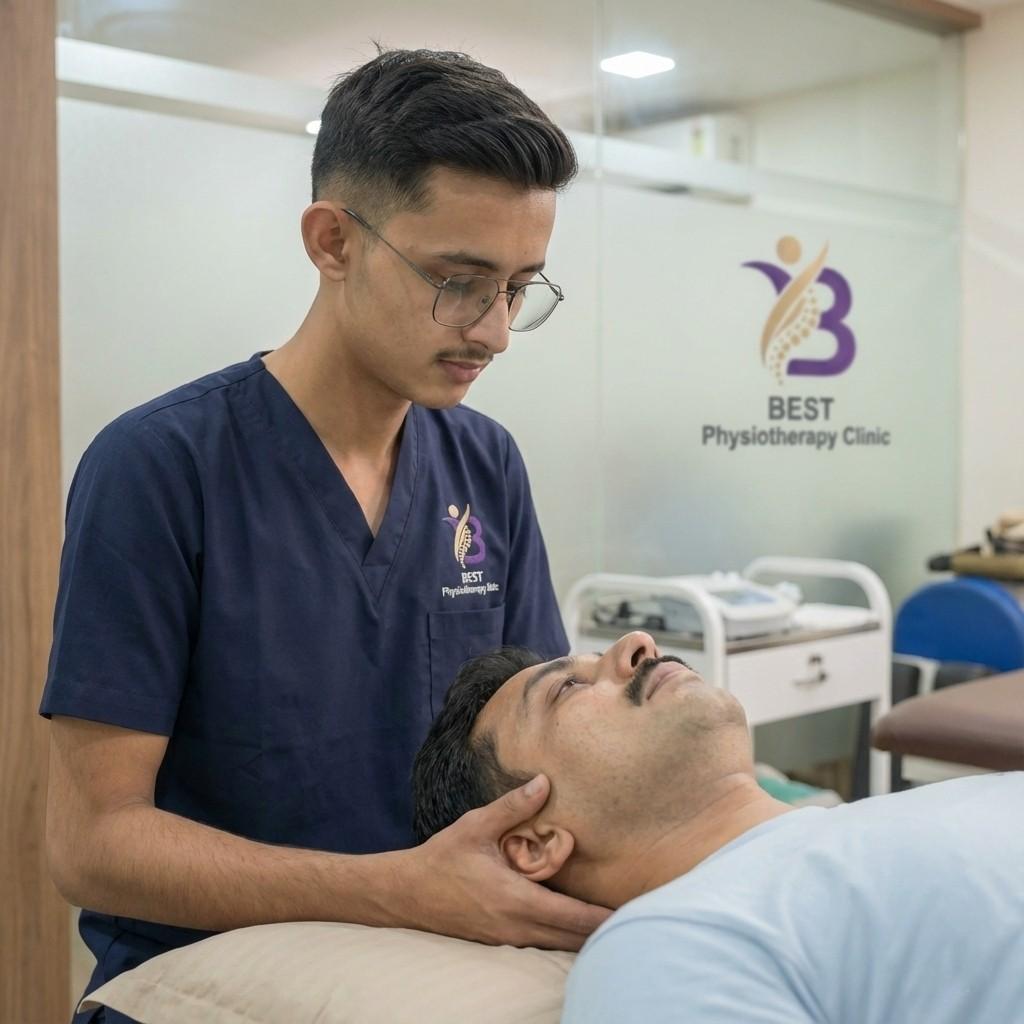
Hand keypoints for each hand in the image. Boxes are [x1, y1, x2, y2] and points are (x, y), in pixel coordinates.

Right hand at [397, 774, 610, 950]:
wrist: (405, 894)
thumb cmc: (442, 858)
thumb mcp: (476, 825)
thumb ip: (513, 806)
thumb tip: (544, 782)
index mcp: (514, 899)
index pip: (570, 916)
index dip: (602, 918)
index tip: (631, 915)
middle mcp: (514, 925)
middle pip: (570, 939)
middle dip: (601, 931)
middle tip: (635, 920)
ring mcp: (506, 937)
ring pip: (556, 944)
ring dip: (582, 935)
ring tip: (612, 922)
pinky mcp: (499, 939)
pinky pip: (540, 941)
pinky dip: (561, 935)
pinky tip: (573, 923)